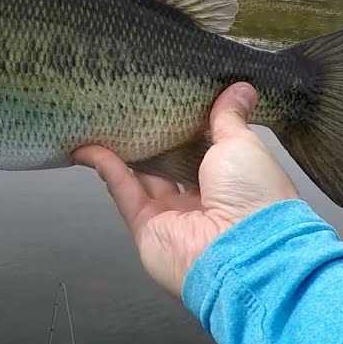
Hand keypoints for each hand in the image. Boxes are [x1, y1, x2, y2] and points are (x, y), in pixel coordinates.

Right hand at [72, 82, 299, 298]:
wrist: (242, 255)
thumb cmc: (255, 198)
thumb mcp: (243, 144)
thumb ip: (229, 117)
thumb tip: (240, 88)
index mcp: (235, 181)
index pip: (209, 148)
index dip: (192, 125)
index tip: (176, 97)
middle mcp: (205, 200)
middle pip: (173, 163)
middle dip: (157, 136)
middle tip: (138, 104)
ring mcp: (173, 215)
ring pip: (144, 176)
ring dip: (127, 150)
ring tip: (108, 119)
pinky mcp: (146, 227)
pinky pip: (123, 191)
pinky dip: (105, 167)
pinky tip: (87, 146)